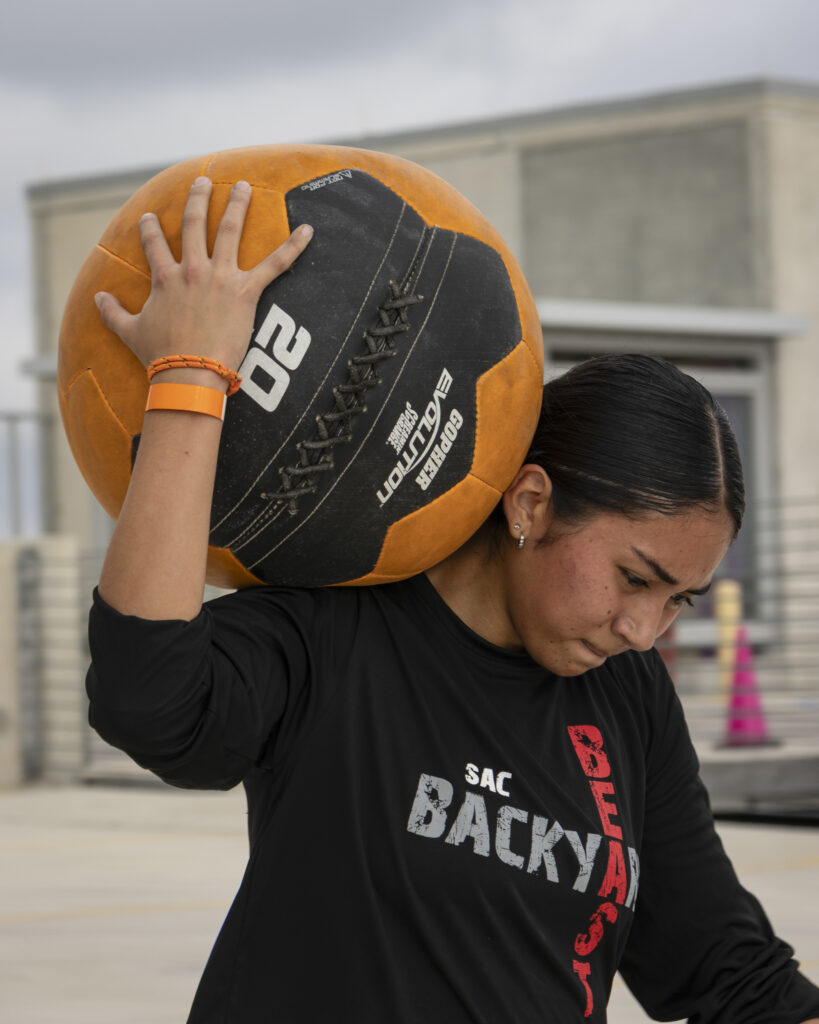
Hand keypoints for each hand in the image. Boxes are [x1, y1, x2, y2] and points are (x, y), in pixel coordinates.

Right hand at [94, 176, 312, 373]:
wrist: (188, 373)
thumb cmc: (160, 357)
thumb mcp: (129, 332)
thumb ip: (112, 313)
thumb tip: (97, 298)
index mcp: (165, 278)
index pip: (155, 243)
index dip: (151, 229)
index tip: (151, 217)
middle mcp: (192, 270)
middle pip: (195, 224)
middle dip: (199, 200)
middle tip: (204, 182)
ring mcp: (220, 277)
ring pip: (231, 230)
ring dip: (238, 205)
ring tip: (244, 187)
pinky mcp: (246, 291)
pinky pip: (276, 264)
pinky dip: (294, 246)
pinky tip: (309, 230)